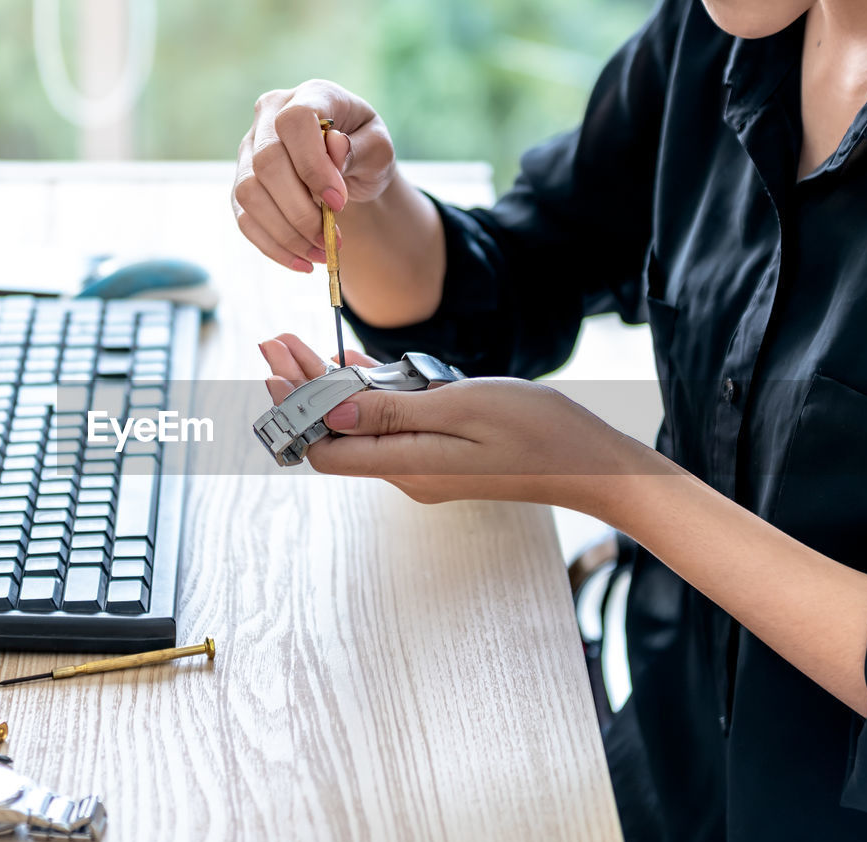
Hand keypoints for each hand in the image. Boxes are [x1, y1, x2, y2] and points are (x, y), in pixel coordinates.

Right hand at [232, 80, 395, 271]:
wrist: (348, 169)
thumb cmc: (364, 151)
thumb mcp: (378, 148)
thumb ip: (359, 147)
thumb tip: (334, 149)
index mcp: (309, 95)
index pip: (296, 121)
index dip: (313, 164)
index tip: (338, 201)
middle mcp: (269, 116)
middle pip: (267, 162)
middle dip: (300, 209)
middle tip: (332, 237)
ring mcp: (249, 150)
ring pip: (249, 192)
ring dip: (286, 232)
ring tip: (321, 252)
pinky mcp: (242, 185)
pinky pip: (244, 219)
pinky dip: (273, 246)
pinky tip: (302, 262)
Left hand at [260, 334, 661, 514]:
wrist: (592, 463)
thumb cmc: (537, 429)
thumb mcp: (461, 408)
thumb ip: (393, 412)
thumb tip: (332, 413)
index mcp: (407, 465)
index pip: (324, 446)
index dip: (294, 408)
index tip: (274, 366)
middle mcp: (406, 473)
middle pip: (335, 434)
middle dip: (300, 388)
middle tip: (273, 343)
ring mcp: (422, 466)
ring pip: (359, 427)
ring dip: (330, 388)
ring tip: (298, 347)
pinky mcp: (438, 456)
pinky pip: (388, 426)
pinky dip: (368, 395)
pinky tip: (351, 366)